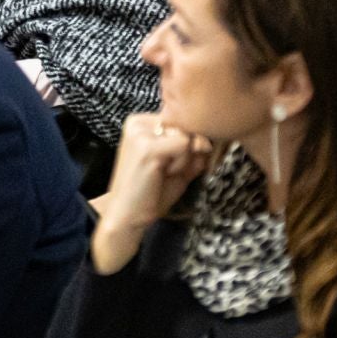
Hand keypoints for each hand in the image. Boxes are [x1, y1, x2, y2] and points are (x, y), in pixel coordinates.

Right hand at [91, 113, 212, 272]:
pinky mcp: (147, 147)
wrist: (127, 216)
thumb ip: (194, 148)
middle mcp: (137, 123)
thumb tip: (209, 139)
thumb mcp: (178, 165)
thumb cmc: (150, 192)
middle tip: (165, 172)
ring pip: (186, 136)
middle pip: (185, 127)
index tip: (167, 166)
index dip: (186, 147)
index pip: (181, 122)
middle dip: (186, 154)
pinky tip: (162, 175)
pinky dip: (181, 165)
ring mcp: (140, 133)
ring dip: (184, 160)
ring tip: (163, 173)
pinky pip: (184, 145)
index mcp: (140, 123)